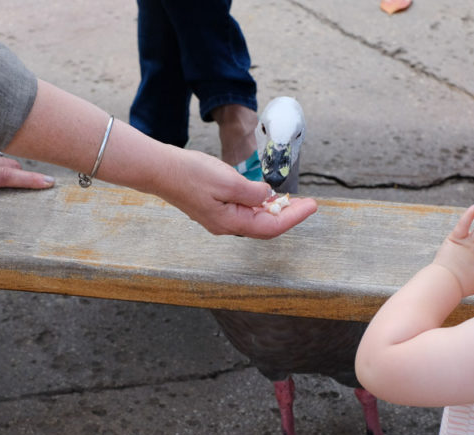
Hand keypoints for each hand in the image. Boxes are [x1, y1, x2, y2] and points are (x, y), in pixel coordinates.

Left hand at [0, 135, 54, 217]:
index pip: (10, 179)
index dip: (31, 182)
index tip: (50, 183)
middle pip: (11, 167)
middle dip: (23, 172)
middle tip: (45, 178)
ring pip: (3, 151)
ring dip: (10, 157)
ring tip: (21, 161)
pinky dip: (0, 138)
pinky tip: (0, 137)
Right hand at [154, 149, 315, 238]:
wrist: (160, 170)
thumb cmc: (189, 174)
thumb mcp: (227, 180)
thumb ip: (252, 192)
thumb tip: (267, 196)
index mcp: (230, 222)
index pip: (272, 226)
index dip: (295, 217)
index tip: (312, 206)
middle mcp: (226, 225)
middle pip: (265, 227)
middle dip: (289, 215)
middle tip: (308, 204)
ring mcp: (219, 218)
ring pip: (255, 220)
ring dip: (275, 211)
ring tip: (292, 200)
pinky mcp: (214, 209)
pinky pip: (243, 212)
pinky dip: (259, 205)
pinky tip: (265, 196)